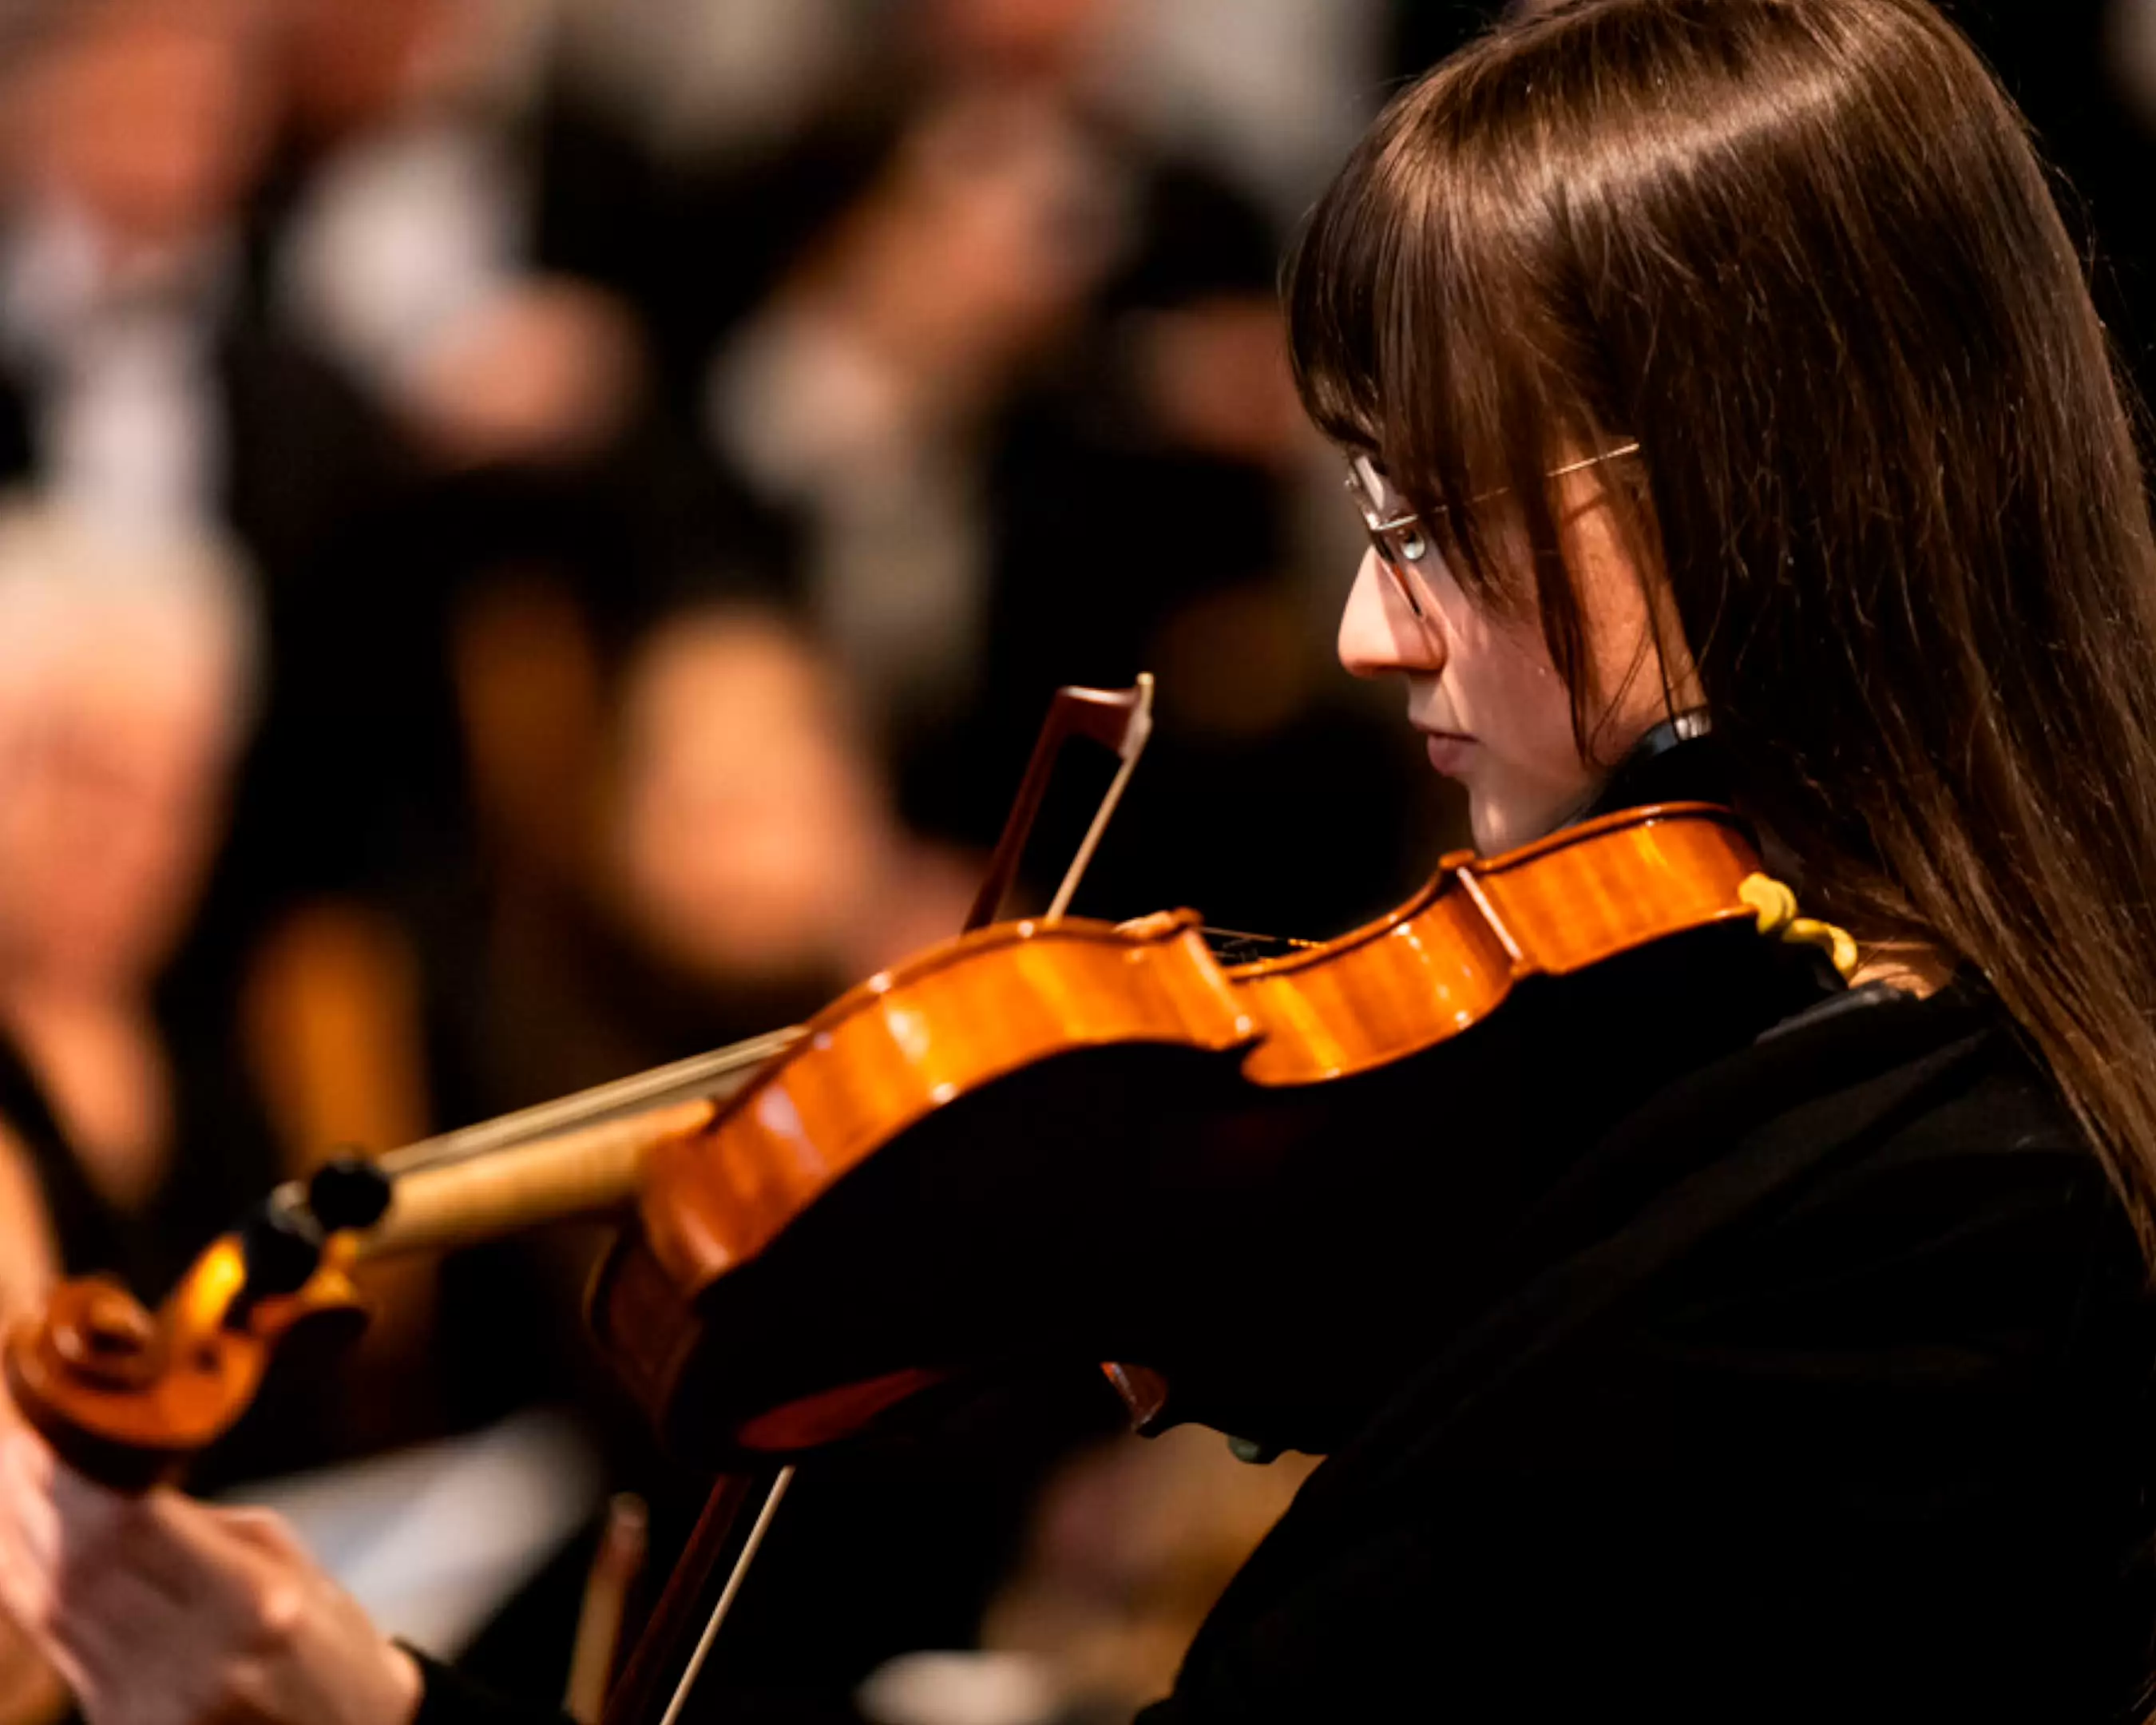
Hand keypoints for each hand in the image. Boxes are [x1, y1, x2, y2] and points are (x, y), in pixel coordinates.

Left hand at [0, 1430, 421, 1724]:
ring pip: (52, 1610)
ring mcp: (150, 1706)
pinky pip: (56, 1648)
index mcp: (252, 1602)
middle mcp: (193, 1660)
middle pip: (77, 1566)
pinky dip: (28, 1591)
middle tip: (13, 1433)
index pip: (131, 1525)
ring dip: (16, 1538)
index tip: (43, 1418)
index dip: (69, 1471)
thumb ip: (199, 1529)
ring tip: (6, 1477)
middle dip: (30, 1494)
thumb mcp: (289, 1564)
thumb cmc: (327, 1642)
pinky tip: (15, 1548)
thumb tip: (111, 1481)